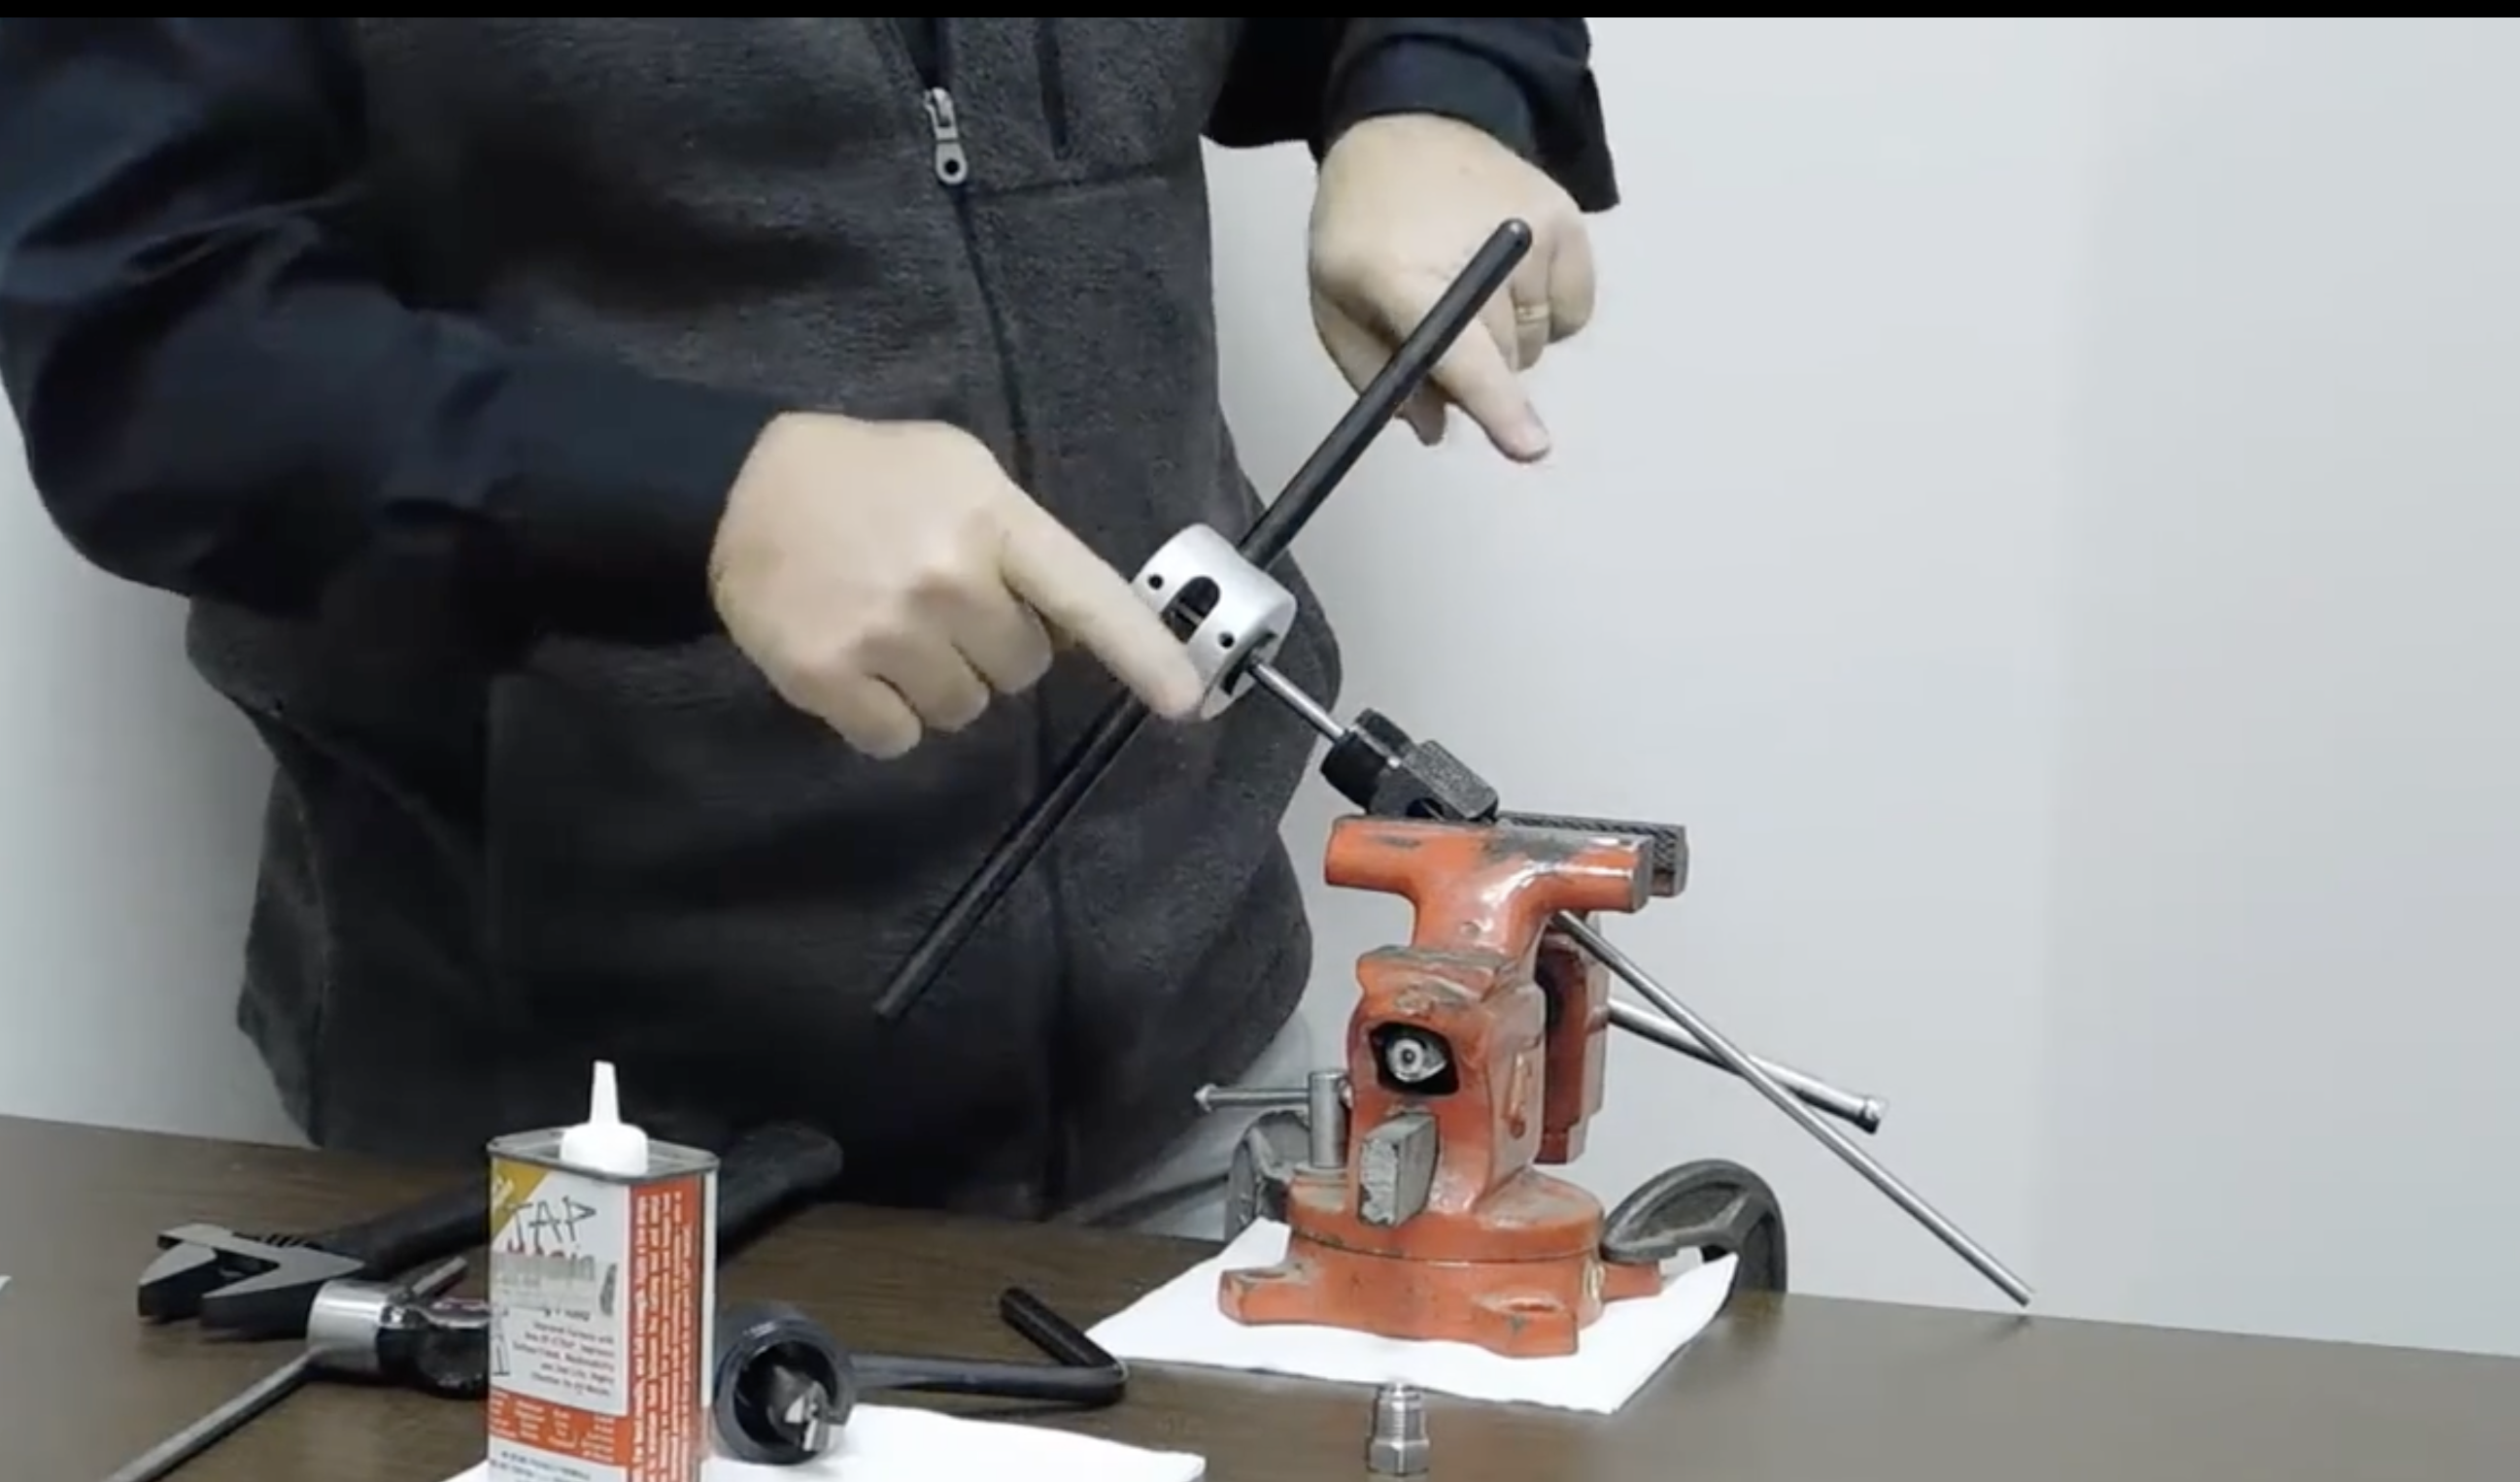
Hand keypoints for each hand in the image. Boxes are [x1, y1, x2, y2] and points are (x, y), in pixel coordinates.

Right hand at [709, 413, 1202, 757]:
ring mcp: (887, 633)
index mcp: (993, 521)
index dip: (1142, 653)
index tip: (1184, 700)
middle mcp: (948, 580)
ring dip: (941, 684)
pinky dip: (886, 716)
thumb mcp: (963, 473)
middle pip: (1022, 670)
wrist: (739, 488)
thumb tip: (1077, 628)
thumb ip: (1023, 541)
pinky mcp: (828, 677)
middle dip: (994, 648)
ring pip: (964, 710)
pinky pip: (898, 738)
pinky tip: (860, 665)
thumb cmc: (871, 476)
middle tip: (942, 604)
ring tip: (895, 630)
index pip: (1086, 596)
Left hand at [1309, 112, 1595, 460]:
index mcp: (1402, 273)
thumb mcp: (1336, 303)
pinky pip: (1571, 314)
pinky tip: (1508, 278)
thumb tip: (1436, 430)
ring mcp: (1532, 228)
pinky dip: (1543, 314)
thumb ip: (1379, 378)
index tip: (1530, 447)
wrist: (1407, 127)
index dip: (1496, 405)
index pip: (1461, 351)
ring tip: (1467, 282)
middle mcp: (1480, 245)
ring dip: (1505, 340)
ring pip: (1534, 344)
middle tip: (1437, 324)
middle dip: (1472, 371)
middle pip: (1501, 363)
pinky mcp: (1568, 220)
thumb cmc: (1365, 227)